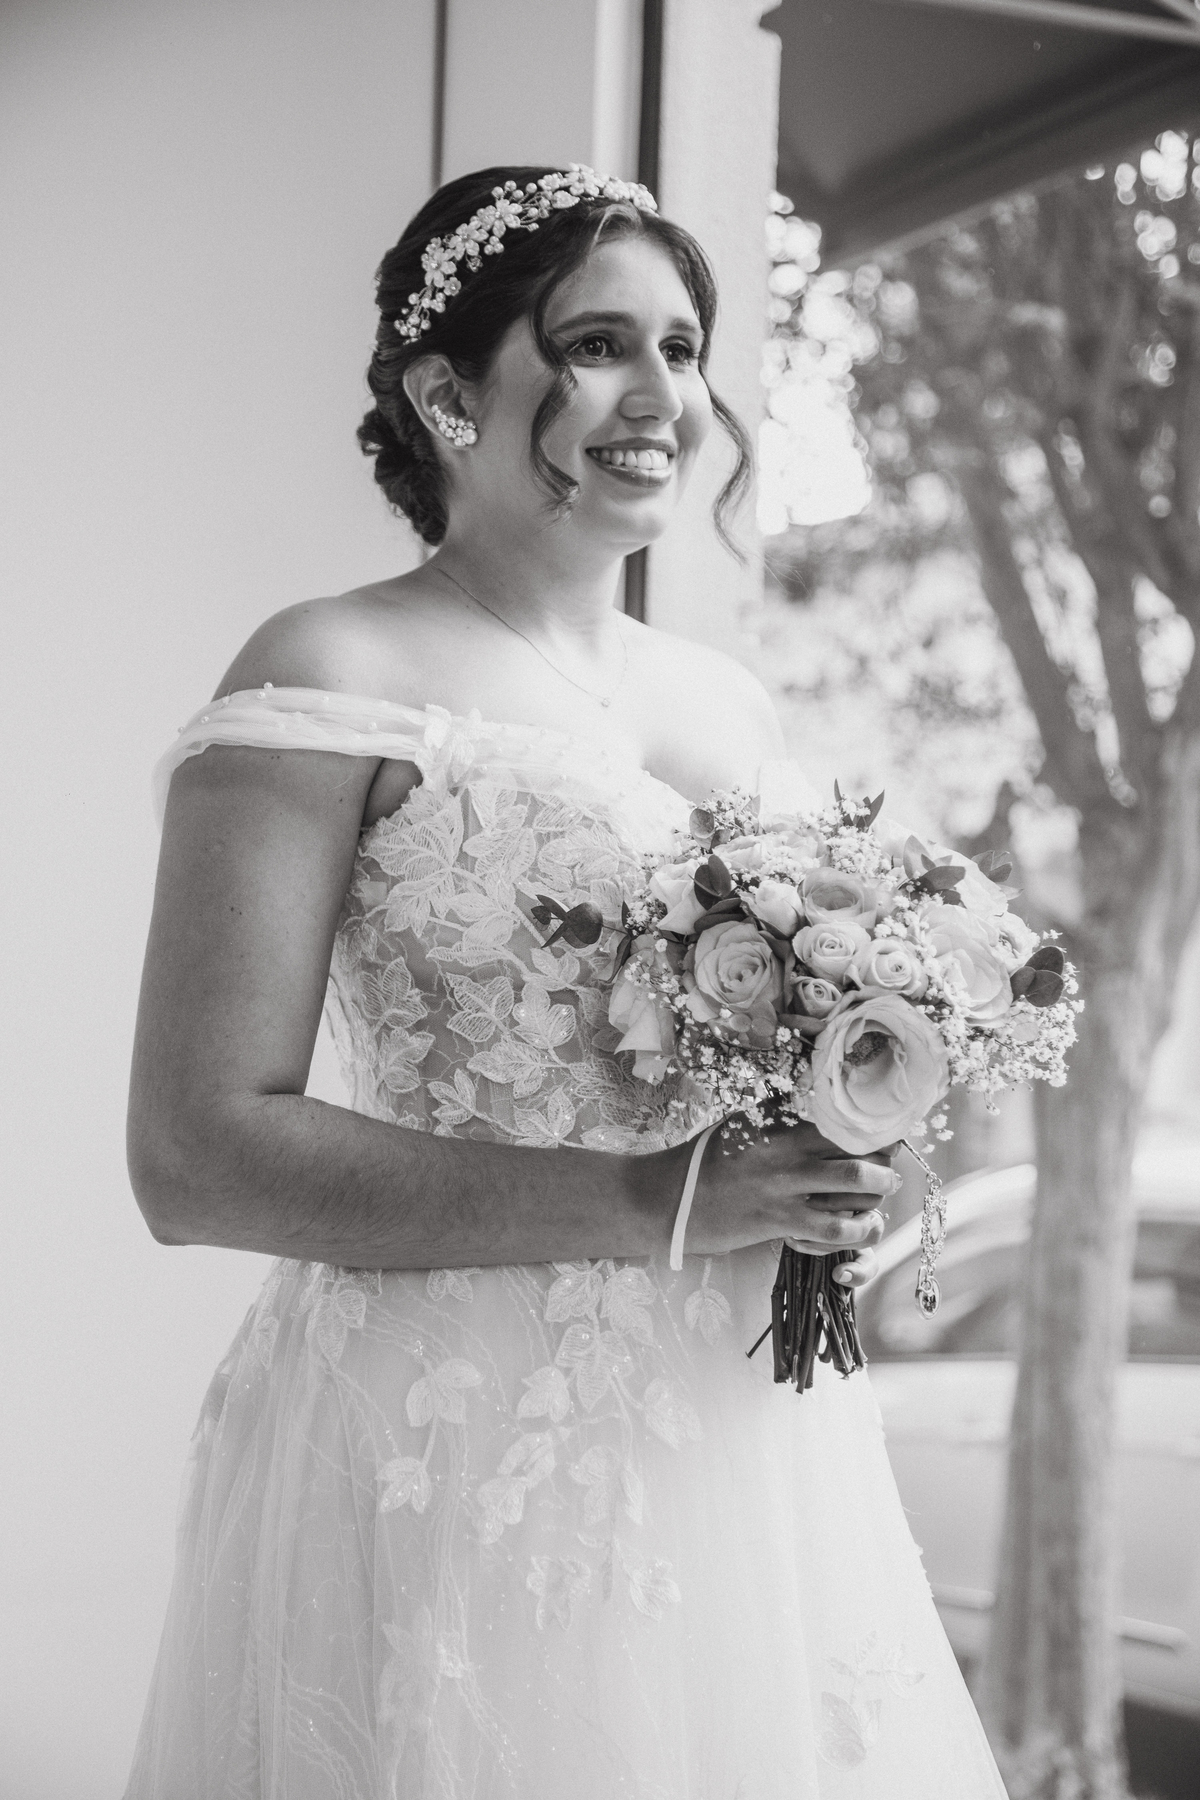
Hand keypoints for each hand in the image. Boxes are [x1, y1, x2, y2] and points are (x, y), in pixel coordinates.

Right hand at [682, 1120, 898, 1263]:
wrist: (673, 1199)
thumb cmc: (707, 1160)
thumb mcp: (743, 1124)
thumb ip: (781, 1114)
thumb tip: (817, 1099)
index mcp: (779, 1123)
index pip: (841, 1116)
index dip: (873, 1123)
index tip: (884, 1128)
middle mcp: (788, 1151)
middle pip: (860, 1145)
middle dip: (885, 1155)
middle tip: (888, 1161)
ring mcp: (786, 1188)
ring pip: (857, 1183)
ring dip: (879, 1189)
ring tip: (881, 1190)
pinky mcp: (781, 1223)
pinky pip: (836, 1228)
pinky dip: (859, 1230)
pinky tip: (862, 1227)